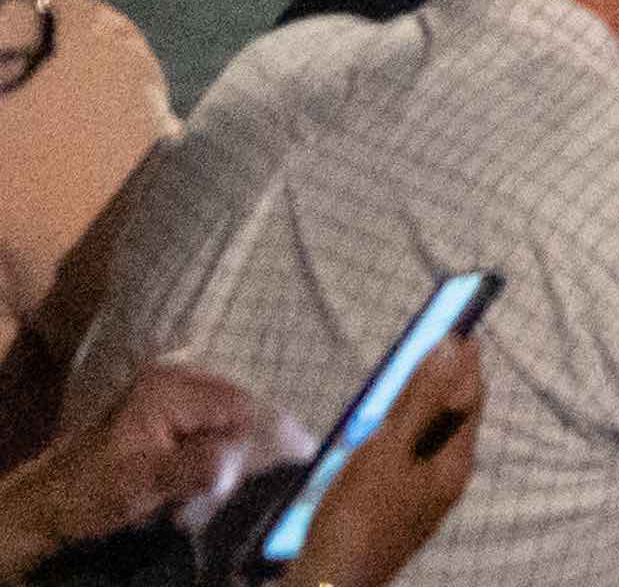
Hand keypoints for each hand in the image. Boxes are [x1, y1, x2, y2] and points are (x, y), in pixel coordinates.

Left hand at [0, 361, 266, 556]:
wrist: (50, 500)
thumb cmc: (93, 490)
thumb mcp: (142, 482)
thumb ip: (193, 467)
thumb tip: (238, 461)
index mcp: (170, 388)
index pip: (240, 403)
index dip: (275, 428)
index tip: (308, 451)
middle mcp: (176, 378)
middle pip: (241, 403)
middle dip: (262, 436)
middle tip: (290, 464)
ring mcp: (174, 392)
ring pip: (232, 411)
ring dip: (245, 442)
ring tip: (261, 470)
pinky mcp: (172, 409)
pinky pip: (217, 420)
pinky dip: (229, 443)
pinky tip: (231, 465)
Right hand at [294, 343, 483, 586]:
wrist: (332, 581)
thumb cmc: (359, 514)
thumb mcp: (389, 449)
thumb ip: (421, 400)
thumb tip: (452, 347)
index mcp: (454, 463)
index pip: (470, 399)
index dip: (464, 362)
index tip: (458, 327)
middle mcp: (446, 481)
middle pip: (450, 419)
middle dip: (441, 383)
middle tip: (429, 350)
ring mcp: (422, 499)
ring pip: (426, 440)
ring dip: (417, 409)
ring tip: (405, 383)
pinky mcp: (396, 511)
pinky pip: (405, 461)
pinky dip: (397, 438)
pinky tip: (377, 436)